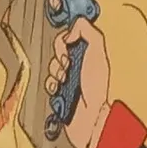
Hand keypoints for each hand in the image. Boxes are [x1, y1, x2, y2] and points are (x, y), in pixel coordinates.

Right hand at [44, 16, 111, 147]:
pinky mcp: (60, 92)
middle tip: (68, 65)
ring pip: (51, 65)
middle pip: (58, 49)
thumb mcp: (98, 50)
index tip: (67, 43)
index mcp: (90, 51)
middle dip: (59, 56)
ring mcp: (70, 78)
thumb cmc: (96, 87)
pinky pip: (48, 82)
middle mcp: (80, 63)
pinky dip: (52, 85)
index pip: (70, 34)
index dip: (65, 37)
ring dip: (56, 72)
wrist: (89, 118)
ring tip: (65, 81)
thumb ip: (88, 31)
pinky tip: (59, 90)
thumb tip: (71, 29)